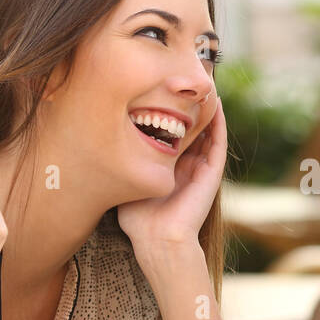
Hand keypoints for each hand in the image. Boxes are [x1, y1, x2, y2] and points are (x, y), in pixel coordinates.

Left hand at [117, 94, 225, 256]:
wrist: (159, 240)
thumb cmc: (139, 219)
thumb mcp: (128, 182)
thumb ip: (123, 163)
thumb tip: (100, 141)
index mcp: (171, 167)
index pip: (174, 133)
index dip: (170, 112)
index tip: (162, 90)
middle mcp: (188, 165)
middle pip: (193, 127)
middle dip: (190, 105)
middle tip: (185, 79)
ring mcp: (202, 167)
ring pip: (209, 129)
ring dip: (208, 107)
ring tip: (204, 82)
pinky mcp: (212, 171)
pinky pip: (219, 140)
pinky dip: (219, 121)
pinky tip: (215, 101)